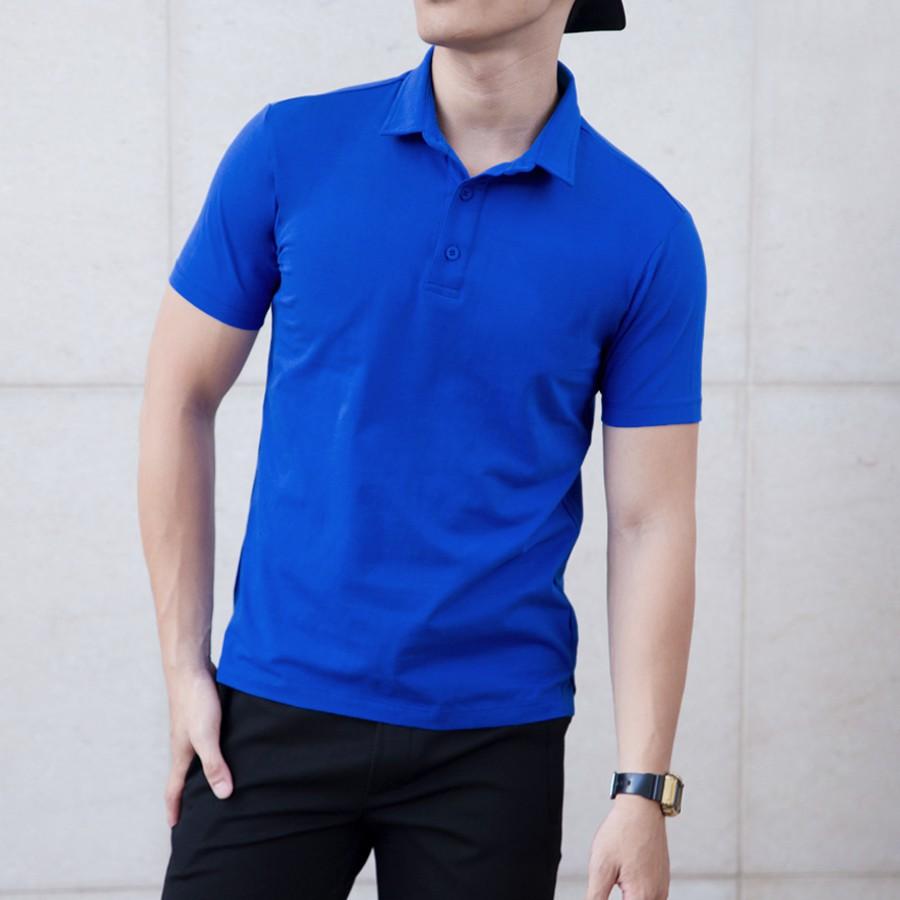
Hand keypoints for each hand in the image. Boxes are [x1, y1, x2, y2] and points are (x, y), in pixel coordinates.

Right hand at [164, 662, 233, 827]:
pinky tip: (230, 748)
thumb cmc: (196, 701)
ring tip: (215, 783)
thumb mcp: (207, 736)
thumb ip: (214, 764)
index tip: (174, 827)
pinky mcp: (204, 716)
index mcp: (181, 754)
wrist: (191, 667)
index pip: (173, 789)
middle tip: (196, 811)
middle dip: (188, 795)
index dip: (174, 809)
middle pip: (184, 775)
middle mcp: (184, 744)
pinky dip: (214, 751)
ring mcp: (193, 729)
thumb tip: (223, 795)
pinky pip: (208, 740)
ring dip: (202, 771)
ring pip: (197, 757)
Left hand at [583, 794, 669, 898]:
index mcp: (642, 897)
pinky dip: (637, 894)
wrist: (642, 808)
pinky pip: (651, 897)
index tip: (599, 892)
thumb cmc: (622, 832)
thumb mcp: (601, 866)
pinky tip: (623, 882)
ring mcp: (662, 888)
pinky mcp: (662, 879)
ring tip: (615, 879)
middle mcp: (657, 896)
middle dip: (623, 896)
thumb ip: (595, 897)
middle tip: (610, 880)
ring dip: (629, 895)